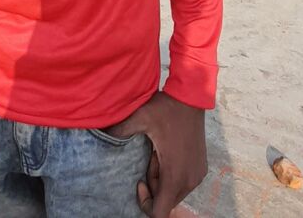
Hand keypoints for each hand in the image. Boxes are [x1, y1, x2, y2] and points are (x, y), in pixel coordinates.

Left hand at [106, 92, 206, 216]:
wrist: (191, 96)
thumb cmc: (166, 109)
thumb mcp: (140, 118)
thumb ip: (119, 131)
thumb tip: (101, 133)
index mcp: (174, 175)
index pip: (160, 213)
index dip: (146, 203)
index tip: (139, 181)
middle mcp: (189, 180)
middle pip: (166, 201)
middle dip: (153, 186)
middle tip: (148, 159)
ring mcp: (198, 174)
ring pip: (175, 192)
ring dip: (163, 179)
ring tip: (158, 153)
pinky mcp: (202, 168)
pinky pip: (184, 182)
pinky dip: (174, 174)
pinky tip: (168, 151)